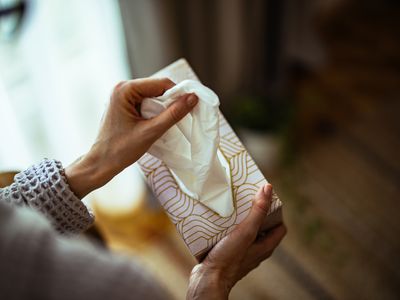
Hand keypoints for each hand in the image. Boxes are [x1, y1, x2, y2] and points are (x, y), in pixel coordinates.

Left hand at [65, 77, 197, 197]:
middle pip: (157, 88)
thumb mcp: (151, 132)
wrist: (101, 164)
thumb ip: (173, 114)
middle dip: (171, 101)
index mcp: (125, 90)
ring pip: (153, 96)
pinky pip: (146, 103)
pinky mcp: (124, 105)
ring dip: (164, 108)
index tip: (191, 107)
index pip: (161, 83)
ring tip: (171, 122)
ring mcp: (122, 96)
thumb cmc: (121, 150)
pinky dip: (156, 112)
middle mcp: (122, 88)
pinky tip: (160, 123)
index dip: (178, 94)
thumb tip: (193, 98)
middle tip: (182, 116)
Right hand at [187, 184, 285, 299]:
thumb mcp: (246, 231)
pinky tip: (219, 222)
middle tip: (248, 200)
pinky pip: (233, 238)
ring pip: (247, 233)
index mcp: (265, 247)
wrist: (208, 279)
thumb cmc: (229, 258)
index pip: (280, 227)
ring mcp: (242, 254)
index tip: (266, 200)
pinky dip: (229, 229)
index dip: (277, 213)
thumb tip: (268, 189)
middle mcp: (256, 251)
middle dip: (257, 214)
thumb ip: (257, 211)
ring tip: (233, 208)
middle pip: (263, 229)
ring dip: (241, 220)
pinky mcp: (228, 255)